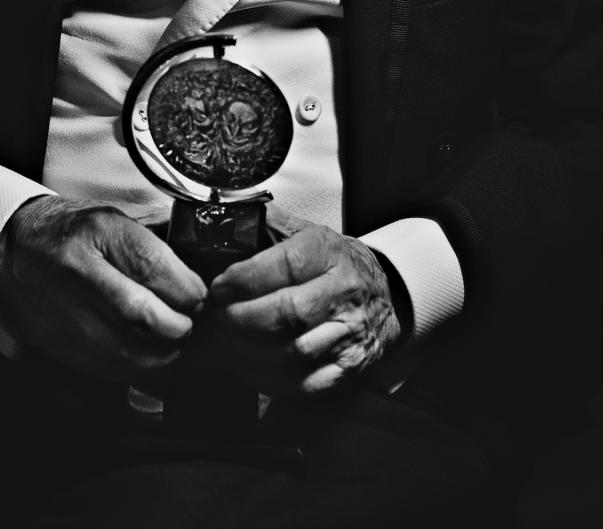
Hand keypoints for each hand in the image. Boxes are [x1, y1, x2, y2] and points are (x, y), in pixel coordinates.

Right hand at [0, 196, 205, 381]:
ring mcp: (65, 312)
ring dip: (162, 353)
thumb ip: (155, 241)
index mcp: (98, 231)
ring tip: (173, 341)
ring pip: (127, 351)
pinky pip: (108, 368)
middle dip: (178, 326)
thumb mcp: (114, 218)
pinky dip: (136, 367)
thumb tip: (201, 265)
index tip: (199, 295)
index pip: (154, 267)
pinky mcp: (58, 344)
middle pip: (142, 315)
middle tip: (190, 322)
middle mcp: (80, 272)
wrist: (13, 252)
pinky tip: (146, 353)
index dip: (187, 289)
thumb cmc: (74, 232)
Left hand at [198, 221, 400, 395]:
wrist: (386, 296)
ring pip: (295, 353)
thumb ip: (267, 224)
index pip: (288, 265)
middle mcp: (344, 293)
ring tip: (225, 343)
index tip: (218, 286)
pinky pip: (305, 384)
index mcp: (329, 252)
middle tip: (216, 317)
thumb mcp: (306, 232)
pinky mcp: (349, 368)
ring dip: (249, 352)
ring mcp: (350, 334)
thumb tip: (224, 217)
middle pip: (289, 314)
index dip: (246, 278)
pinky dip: (269, 380)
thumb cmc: (332, 263)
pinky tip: (248, 365)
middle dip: (242, 318)